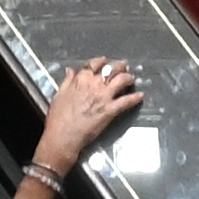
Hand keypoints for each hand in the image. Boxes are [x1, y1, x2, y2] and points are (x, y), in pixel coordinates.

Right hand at [33, 58, 148, 179]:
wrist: (63, 137)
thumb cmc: (58, 118)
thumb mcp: (59, 95)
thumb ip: (67, 81)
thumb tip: (71, 70)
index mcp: (81, 79)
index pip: (95, 64)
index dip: (101, 62)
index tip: (105, 62)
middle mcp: (94, 84)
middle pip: (111, 69)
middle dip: (119, 67)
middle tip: (123, 68)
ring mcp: (104, 97)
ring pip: (121, 81)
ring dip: (128, 78)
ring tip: (132, 79)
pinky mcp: (110, 110)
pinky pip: (126, 101)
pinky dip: (135, 98)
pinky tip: (141, 96)